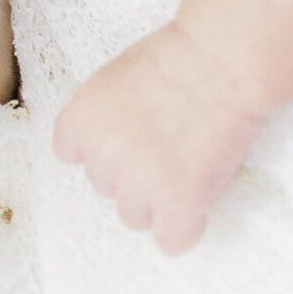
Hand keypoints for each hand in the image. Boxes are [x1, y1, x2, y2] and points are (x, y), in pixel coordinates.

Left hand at [53, 21, 265, 254]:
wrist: (223, 57)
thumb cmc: (182, 53)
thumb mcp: (121, 74)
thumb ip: (106, 115)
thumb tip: (118, 145)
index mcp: (83, 117)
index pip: (70, 152)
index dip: (103, 145)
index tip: (127, 136)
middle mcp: (102, 155)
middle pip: (106, 186)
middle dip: (134, 170)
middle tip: (169, 140)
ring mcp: (138, 183)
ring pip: (135, 216)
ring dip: (158, 199)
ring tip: (188, 161)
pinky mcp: (178, 202)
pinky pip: (172, 240)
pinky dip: (186, 225)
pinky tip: (199, 198)